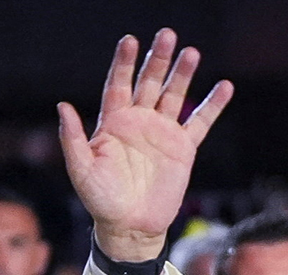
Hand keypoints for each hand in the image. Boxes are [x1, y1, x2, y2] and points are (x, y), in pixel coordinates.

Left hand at [58, 29, 232, 262]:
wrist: (129, 226)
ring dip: (183, 74)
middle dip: (158, 59)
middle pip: (149, 82)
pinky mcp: (183, 148)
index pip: (118, 84)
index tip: (130, 40)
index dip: (123, 62)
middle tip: (167, 35)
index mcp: (113, 123)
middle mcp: (139, 122)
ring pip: (174, 95)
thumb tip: (62, 106)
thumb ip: (73, 138)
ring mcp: (162, 133)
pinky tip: (224, 86)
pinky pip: (200, 122)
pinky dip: (213, 105)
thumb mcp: (81, 170)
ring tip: (191, 53)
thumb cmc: (100, 200)